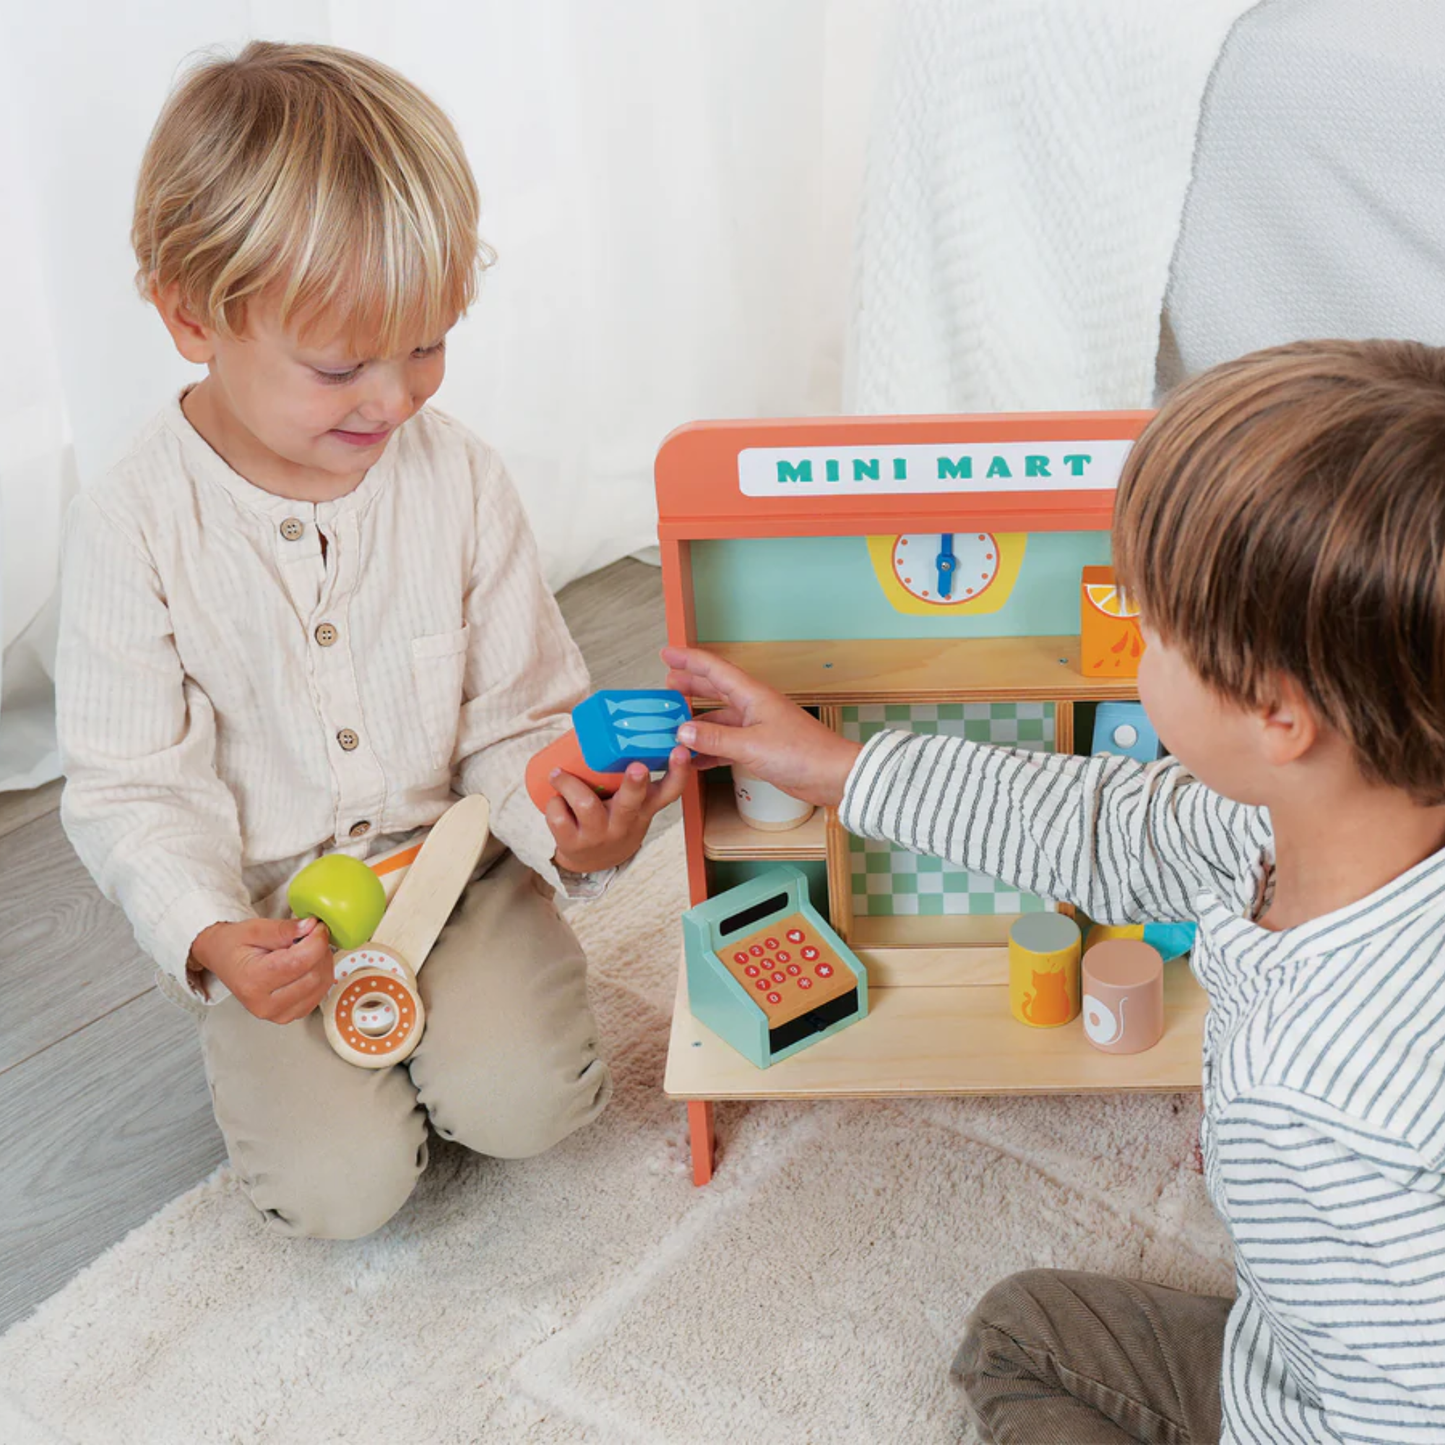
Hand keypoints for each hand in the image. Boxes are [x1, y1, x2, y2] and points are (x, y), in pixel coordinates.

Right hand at [188, 915, 333, 1023]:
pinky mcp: (290, 1015)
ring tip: (306, 949)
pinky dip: (320, 975)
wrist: (222, 960)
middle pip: (314, 976)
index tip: (318, 927)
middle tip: (311, 935)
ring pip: (321, 986)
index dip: (317, 941)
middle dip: (320, 950)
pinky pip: (319, 995)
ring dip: (322, 962)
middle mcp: (265, 1004)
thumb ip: (284, 929)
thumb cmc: (234, 945)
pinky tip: (306, 965)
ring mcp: (278, 1014)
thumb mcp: (254, 928)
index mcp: (253, 981)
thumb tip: (311, 926)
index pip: (299, 962)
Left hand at [546, 746, 690, 873]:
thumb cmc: (613, 820)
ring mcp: (601, 835)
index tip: (681, 750)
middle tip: (637, 767)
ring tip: (557, 773)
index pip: (669, 791)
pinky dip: (553, 802)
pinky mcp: (575, 843)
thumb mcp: (632, 806)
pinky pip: (559, 816)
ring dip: (568, 783)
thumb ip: (632, 777)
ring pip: (586, 804)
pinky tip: (555, 800)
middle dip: (635, 783)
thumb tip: (615, 725)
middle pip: (632, 801)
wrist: (592, 862)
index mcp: (644, 807)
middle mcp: (626, 823)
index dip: (679, 771)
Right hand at [661, 645, 861, 807]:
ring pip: (719, 719)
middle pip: (715, 690)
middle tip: (666, 684)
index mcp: (752, 696)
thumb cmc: (802, 754)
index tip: (668, 654)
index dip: (689, 659)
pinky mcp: (760, 749)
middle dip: (690, 685)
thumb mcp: (750, 745)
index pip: (714, 669)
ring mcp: (757, 728)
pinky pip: (727, 744)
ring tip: (673, 723)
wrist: (831, 775)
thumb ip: (714, 739)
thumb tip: (683, 732)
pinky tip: (695, 758)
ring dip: (696, 722)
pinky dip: (709, 749)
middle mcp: (753, 707)